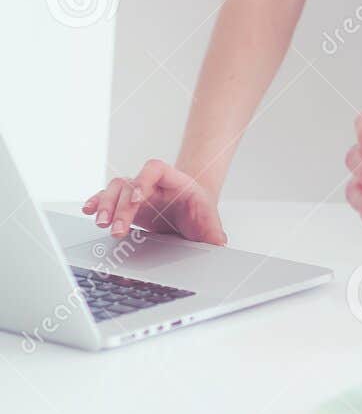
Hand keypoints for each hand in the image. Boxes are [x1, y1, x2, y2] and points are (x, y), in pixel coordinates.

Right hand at [82, 161, 226, 244]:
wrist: (192, 210)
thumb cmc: (199, 212)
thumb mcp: (210, 222)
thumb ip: (214, 232)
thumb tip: (219, 244)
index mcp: (175, 182)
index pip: (155, 169)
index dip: (143, 181)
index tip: (137, 200)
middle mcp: (152, 184)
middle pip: (130, 184)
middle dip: (121, 207)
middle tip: (117, 230)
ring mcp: (137, 193)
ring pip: (115, 190)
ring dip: (105, 205)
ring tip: (100, 223)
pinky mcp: (127, 205)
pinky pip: (107, 198)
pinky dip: (97, 202)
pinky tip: (88, 211)